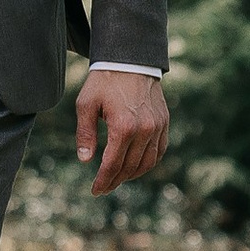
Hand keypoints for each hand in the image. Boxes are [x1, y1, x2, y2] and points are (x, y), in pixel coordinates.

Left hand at [75, 64, 168, 195]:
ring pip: (148, 163)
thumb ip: (85, 134)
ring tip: (118, 178)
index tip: (95, 191)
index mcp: (123, 127)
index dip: (103, 180)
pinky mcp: (164, 122)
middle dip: (116, 181)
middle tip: (104, 188)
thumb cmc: (104, 81)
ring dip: (133, 175)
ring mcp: (158, 127)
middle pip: (130, 167)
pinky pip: (160, 151)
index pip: (113, 164)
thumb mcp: (86, 104)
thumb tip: (86, 160)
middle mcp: (144, 130)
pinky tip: (136, 166)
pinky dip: (149, 162)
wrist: (130, 60)